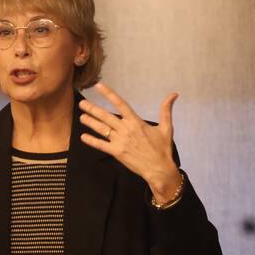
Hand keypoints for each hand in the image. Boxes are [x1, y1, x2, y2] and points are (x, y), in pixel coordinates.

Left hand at [78, 82, 181, 202]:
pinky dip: (91, 141)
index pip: (120, 104)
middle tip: (81, 103)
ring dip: (90, 122)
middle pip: (105, 116)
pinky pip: (101, 145)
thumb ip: (166, 110)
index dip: (108, 94)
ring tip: (81, 117)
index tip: (98, 86)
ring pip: (101, 129)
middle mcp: (126, 129)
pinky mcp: (116, 152)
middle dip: (92, 109)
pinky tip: (83, 137)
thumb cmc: (162, 148)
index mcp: (136, 122)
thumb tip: (174, 94)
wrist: (159, 169)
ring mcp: (120, 141)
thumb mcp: (167, 128)